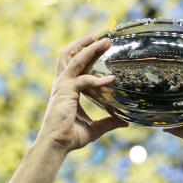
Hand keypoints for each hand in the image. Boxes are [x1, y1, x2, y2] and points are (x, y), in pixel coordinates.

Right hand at [38, 34, 127, 152]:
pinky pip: (84, 80)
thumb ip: (109, 122)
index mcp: (66, 88)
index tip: (98, 45)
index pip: (73, 63)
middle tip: (103, 37)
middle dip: (85, 43)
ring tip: (105, 42)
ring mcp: (63, 85)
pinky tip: (111, 80)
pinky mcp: (66, 91)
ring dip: (91, 49)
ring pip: (76, 59)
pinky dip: (98, 80)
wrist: (56, 145)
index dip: (83, 52)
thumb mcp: (95, 128)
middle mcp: (62, 83)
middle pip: (70, 54)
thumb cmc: (70, 137)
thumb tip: (125, 121)